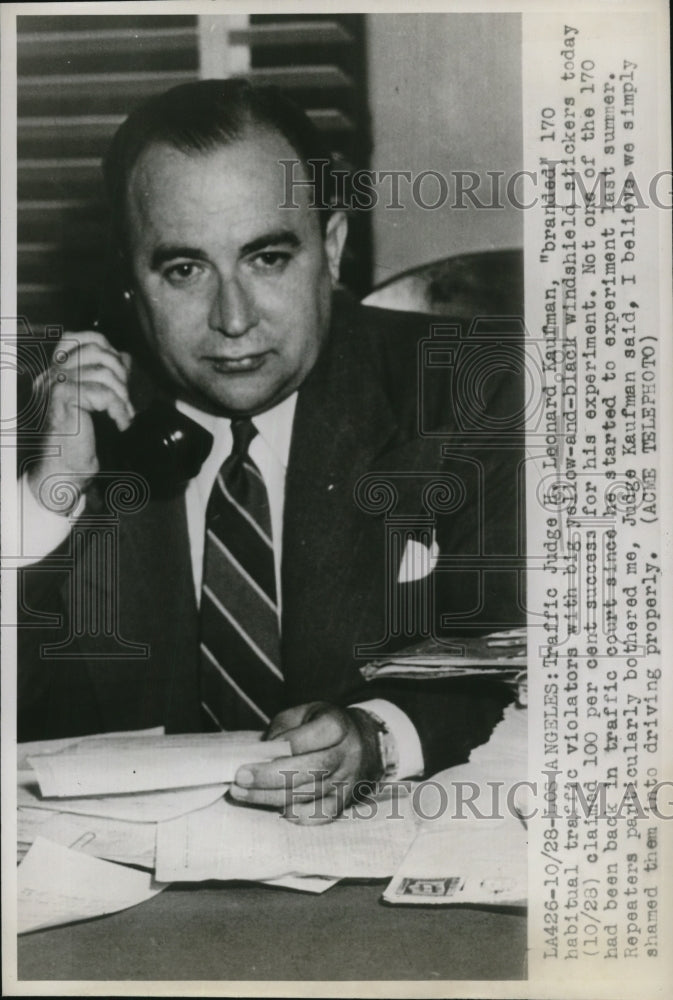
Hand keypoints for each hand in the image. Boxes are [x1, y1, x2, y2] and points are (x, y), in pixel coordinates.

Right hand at [27, 331, 133, 508]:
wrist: (65, 471)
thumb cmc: (81, 442)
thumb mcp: (97, 404)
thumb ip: (107, 378)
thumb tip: (125, 356)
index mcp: (55, 371)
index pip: (77, 338)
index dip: (105, 348)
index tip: (119, 374)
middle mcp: (51, 373)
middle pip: (95, 350)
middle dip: (120, 373)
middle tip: (125, 399)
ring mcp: (54, 383)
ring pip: (103, 371)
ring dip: (123, 395)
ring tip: (124, 414)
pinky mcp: (63, 398)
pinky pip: (102, 393)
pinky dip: (119, 408)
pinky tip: (121, 423)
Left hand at [230, 702, 383, 823]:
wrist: (361, 741)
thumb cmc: (322, 725)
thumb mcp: (303, 713)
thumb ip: (282, 729)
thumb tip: (262, 755)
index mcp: (335, 725)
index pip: (301, 742)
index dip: (271, 755)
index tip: (243, 765)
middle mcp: (346, 753)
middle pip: (307, 771)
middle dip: (268, 779)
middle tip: (238, 783)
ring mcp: (347, 780)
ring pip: (308, 795)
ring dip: (271, 798)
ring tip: (242, 795)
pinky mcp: (344, 801)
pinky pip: (320, 815)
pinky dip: (296, 816)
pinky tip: (275, 809)